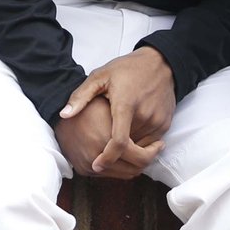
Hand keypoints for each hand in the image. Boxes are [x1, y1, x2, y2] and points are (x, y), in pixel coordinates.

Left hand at [59, 47, 177, 173]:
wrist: (160, 63)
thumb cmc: (126, 69)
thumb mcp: (100, 76)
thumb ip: (81, 97)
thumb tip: (63, 115)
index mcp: (125, 104)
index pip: (118, 141)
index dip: (107, 158)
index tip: (96, 165)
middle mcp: (144, 115)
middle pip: (128, 147)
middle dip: (114, 153)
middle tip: (101, 152)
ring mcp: (157, 120)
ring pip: (139, 147)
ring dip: (128, 149)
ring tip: (115, 139)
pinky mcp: (165, 123)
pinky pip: (151, 142)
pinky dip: (139, 143)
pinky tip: (129, 132)